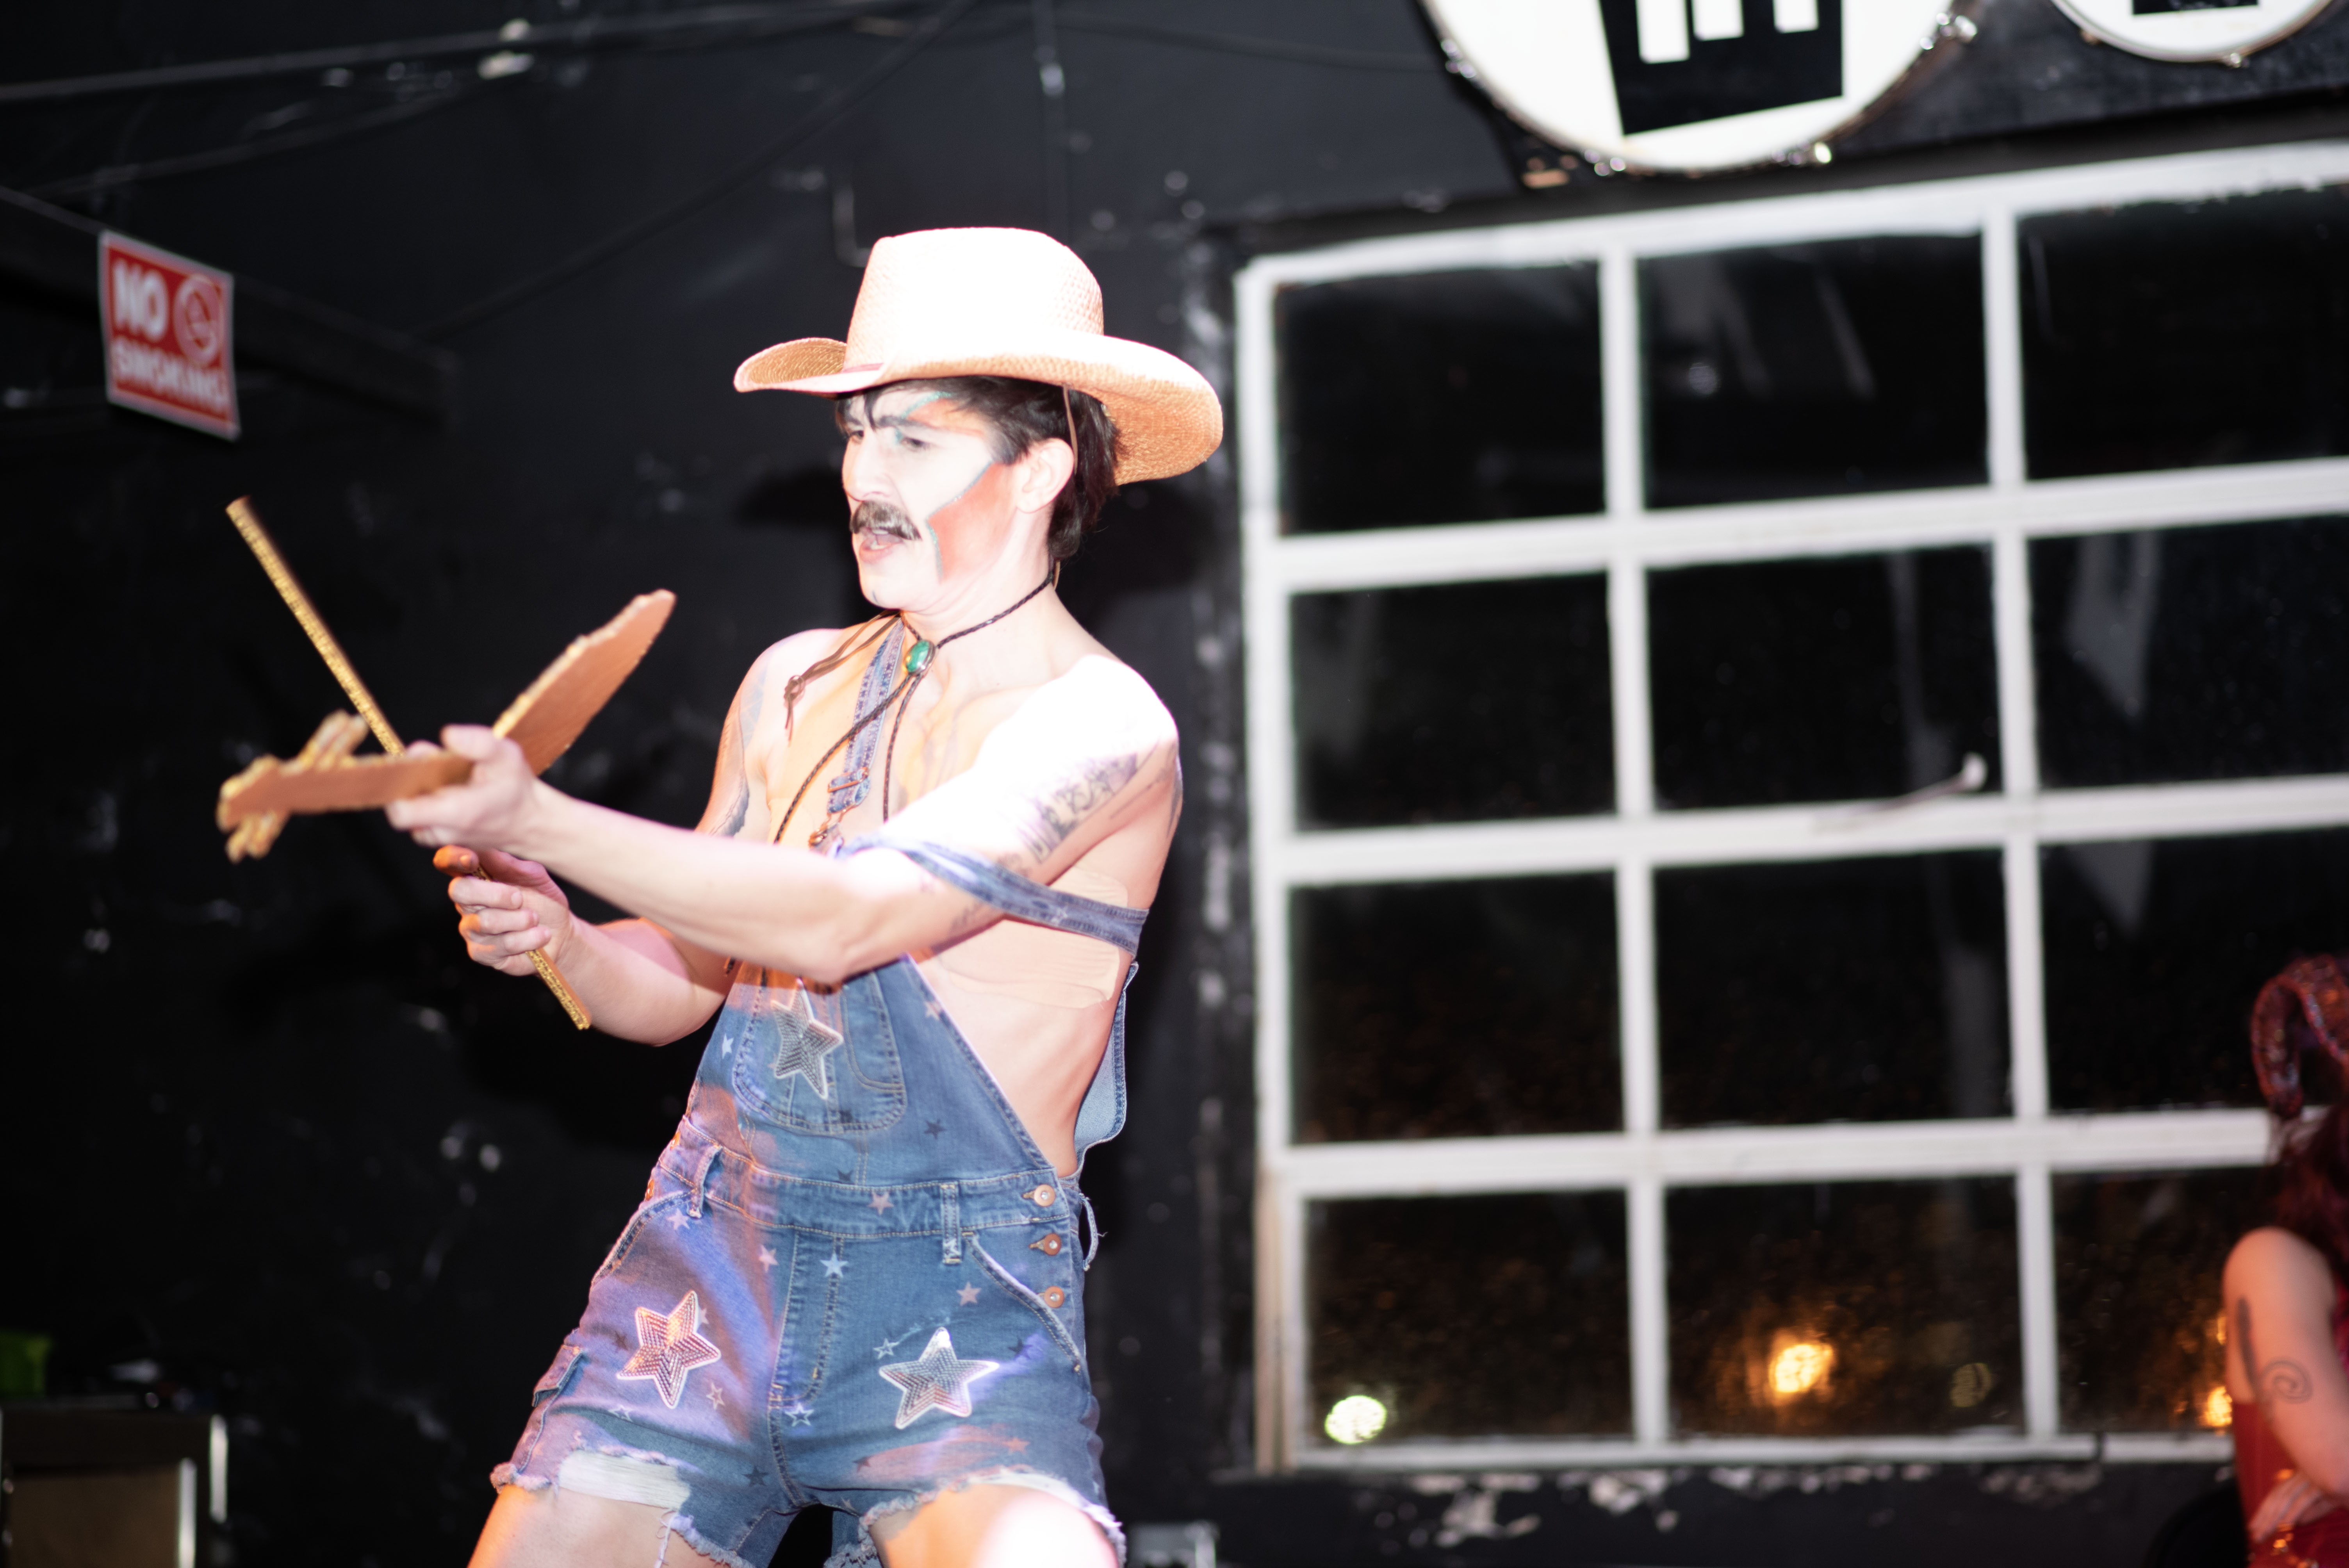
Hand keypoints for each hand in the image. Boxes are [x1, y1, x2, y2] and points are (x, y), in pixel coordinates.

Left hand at [386, 726, 541, 851]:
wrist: (529, 823)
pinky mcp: (437, 839)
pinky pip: (417, 819)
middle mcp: (442, 831)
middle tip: (436, 767)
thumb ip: (479, 742)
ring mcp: (438, 839)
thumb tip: (447, 735)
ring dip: (419, 794)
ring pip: (408, 813)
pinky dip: (425, 804)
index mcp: (457, 812)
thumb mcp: (508, 756)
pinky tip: (447, 791)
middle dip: (411, 783)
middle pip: (400, 807)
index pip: (401, 812)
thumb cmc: (516, 789)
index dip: (397, 787)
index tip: (412, 766)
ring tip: (446, 780)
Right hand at [433, 843, 574, 976]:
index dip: (452, 858)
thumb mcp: (532, 875)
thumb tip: (486, 845)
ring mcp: (471, 928)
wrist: (560, 933)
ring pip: (484, 921)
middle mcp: (466, 902)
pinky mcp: (480, 952)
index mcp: (475, 876)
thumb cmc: (542, 900)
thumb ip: (508, 863)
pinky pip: (500, 944)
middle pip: (459, 890)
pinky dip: (528, 938)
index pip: (447, 862)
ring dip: (519, 919)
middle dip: (495, 893)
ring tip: (534, 918)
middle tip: (519, 898)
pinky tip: (540, 935)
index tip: (472, 859)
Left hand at [2250, 1469, 2340, 1544]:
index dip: (2265, 1510)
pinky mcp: (2327, 1485)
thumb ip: (2314, 1509)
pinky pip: (2307, 1499)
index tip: (2254, 1525)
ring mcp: (2314, 1478)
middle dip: (2264, 1516)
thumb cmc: (2348, 1483)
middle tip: (2255, 1534)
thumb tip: (2297, 1520)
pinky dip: (2297, 1511)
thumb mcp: (2330, 1498)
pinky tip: (2288, 1523)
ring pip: (2288, 1498)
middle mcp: (2304, 1474)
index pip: (2278, 1493)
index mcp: (2303, 1476)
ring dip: (2275, 1517)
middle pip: (2278, 1496)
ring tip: (2265, 1532)